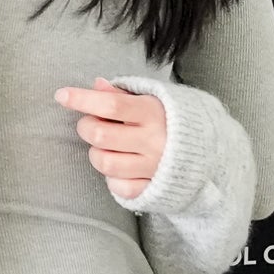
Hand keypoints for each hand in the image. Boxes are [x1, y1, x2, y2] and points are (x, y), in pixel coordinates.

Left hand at [55, 77, 167, 196]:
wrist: (211, 153)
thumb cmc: (173, 120)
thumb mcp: (153, 99)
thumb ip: (123, 94)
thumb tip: (96, 85)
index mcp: (154, 113)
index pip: (111, 104)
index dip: (82, 99)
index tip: (62, 95)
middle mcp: (154, 141)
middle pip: (100, 134)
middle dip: (86, 126)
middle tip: (92, 122)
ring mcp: (153, 167)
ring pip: (104, 162)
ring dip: (96, 152)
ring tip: (107, 146)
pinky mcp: (153, 189)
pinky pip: (118, 186)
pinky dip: (112, 177)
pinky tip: (121, 164)